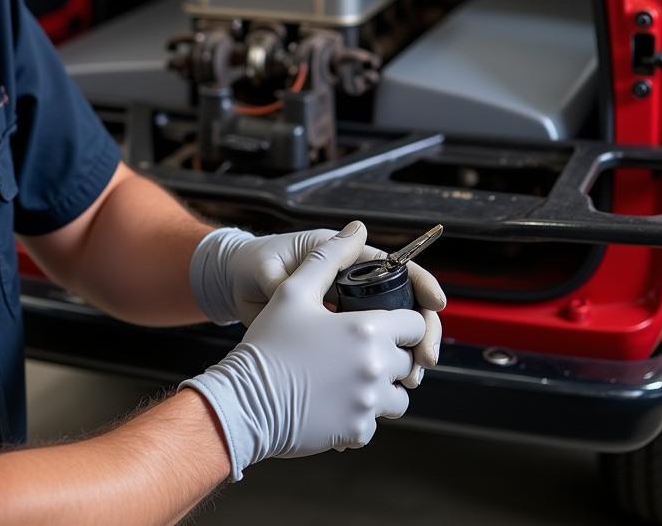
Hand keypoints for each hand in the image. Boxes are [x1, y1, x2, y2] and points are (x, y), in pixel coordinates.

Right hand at [181, 222, 424, 478]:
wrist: (245, 400)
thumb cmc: (268, 343)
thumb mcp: (292, 290)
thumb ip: (328, 257)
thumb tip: (357, 229)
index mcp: (368, 330)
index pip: (415, 324)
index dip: (403, 320)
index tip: (386, 322)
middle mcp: (376, 367)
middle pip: (410, 361)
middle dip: (394, 354)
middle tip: (360, 348)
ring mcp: (369, 403)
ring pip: (398, 395)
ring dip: (383, 386)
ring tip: (350, 374)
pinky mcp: (358, 432)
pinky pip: (375, 421)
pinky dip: (361, 412)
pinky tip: (334, 398)